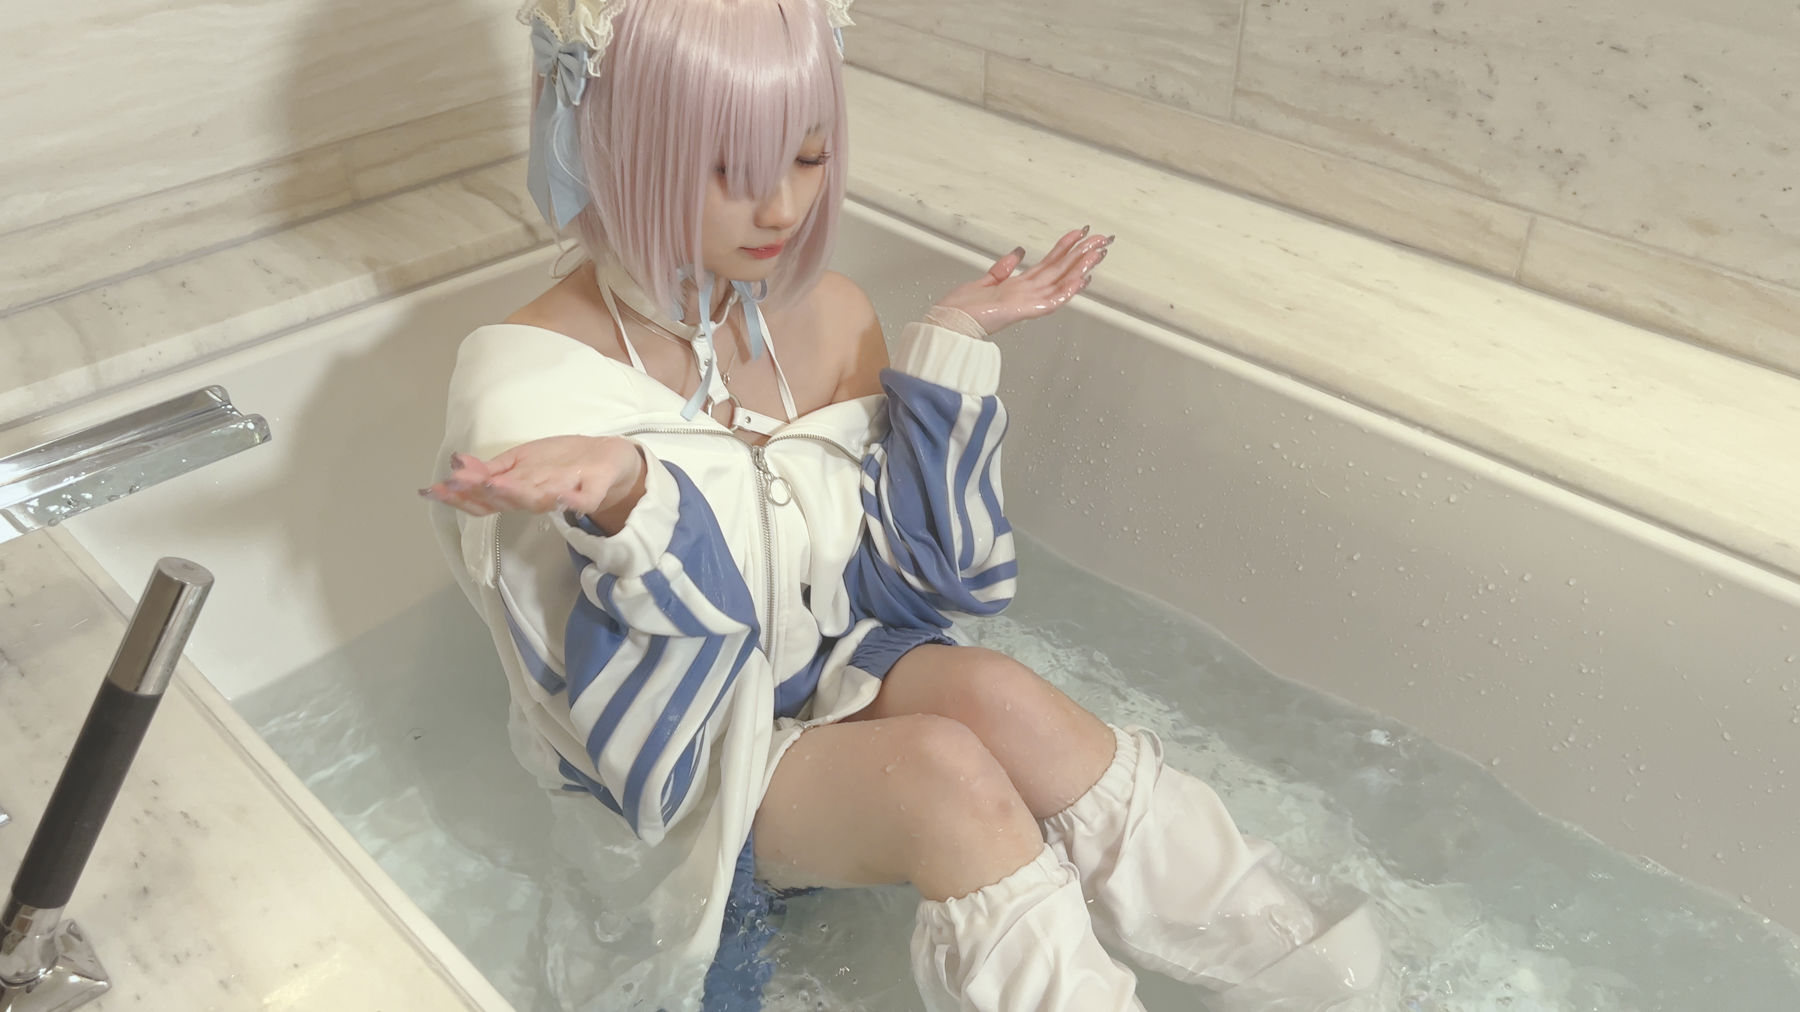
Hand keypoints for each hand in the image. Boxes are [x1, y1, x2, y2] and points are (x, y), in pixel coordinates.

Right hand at [420, 435, 643, 517]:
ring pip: (537, 500)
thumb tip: (455, 464)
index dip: (458, 496)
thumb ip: (489, 469)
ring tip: (495, 485)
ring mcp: (564, 495)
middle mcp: (536, 498)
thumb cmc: (560, 464)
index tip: (434, 489)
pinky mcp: (592, 491)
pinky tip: (560, 496)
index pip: (483, 498)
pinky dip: (572, 501)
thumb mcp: (519, 461)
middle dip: (480, 493)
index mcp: (517, 492)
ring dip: (516, 494)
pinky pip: (582, 500)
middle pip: (505, 500)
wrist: (607, 461)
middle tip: (455, 484)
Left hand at [930, 226, 1111, 336]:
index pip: (1048, 264)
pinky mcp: (1025, 310)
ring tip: (1099, 253)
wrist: (950, 323)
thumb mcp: (984, 280)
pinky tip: (1082, 278)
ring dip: (1081, 267)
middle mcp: (1027, 293)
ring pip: (1061, 282)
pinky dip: (1069, 290)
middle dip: (1082, 253)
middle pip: (1061, 270)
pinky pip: (1052, 300)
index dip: (1065, 248)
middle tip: (1103, 240)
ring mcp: (1028, 302)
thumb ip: (1002, 268)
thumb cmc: (961, 309)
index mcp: (1018, 287)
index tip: (1080, 235)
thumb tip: (1017, 253)